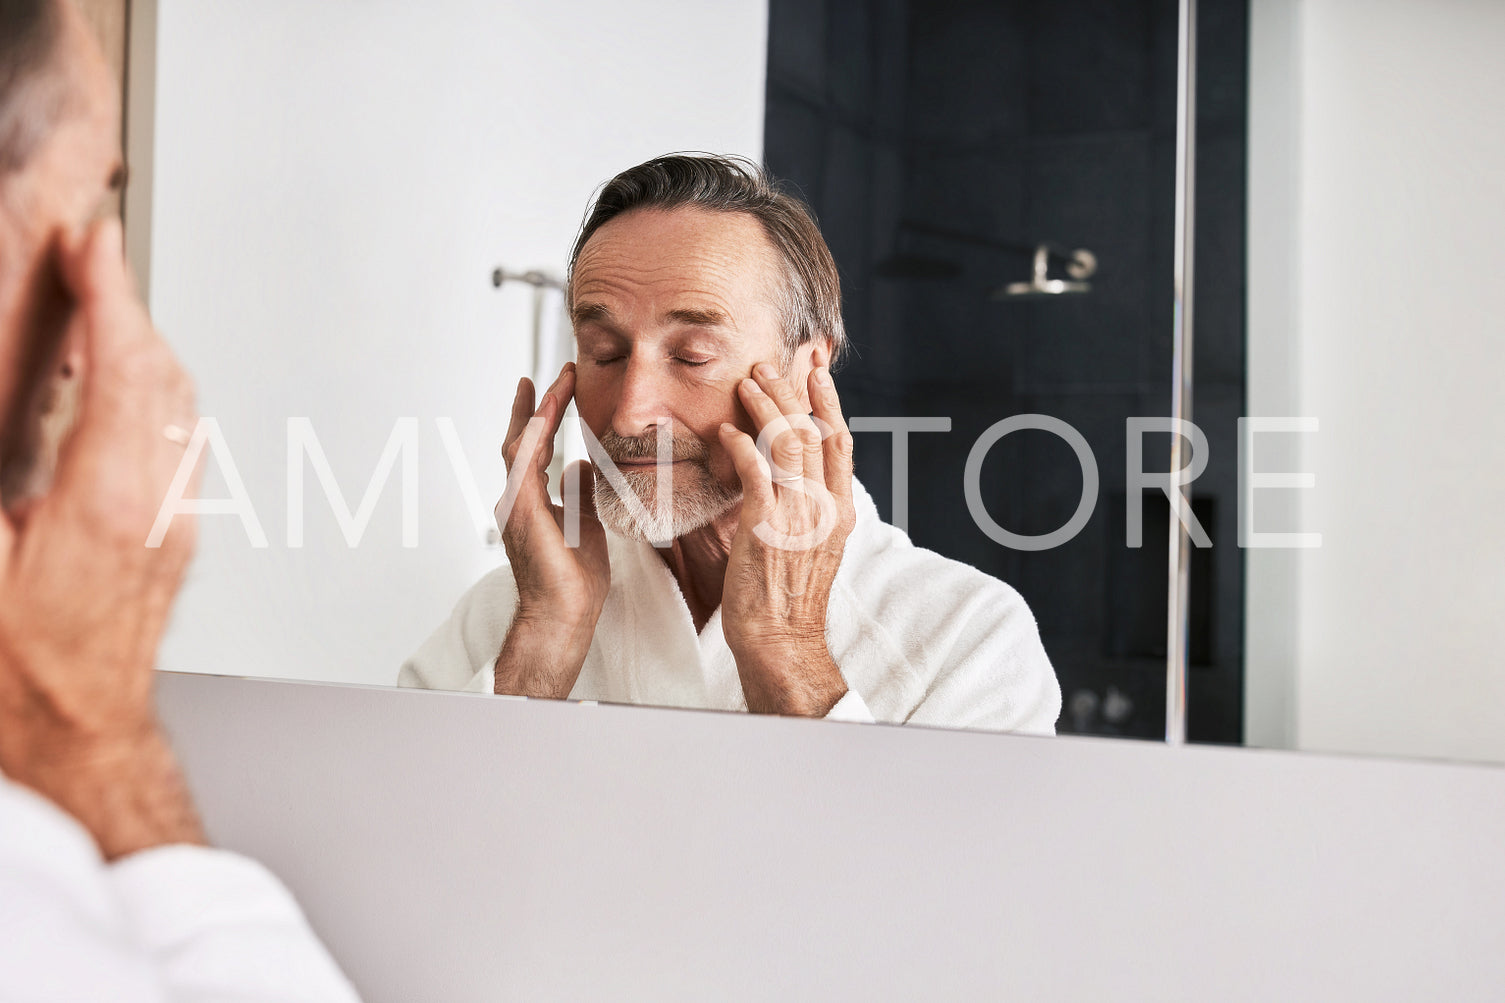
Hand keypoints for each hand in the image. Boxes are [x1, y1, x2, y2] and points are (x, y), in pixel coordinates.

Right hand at [0, 218, 204, 856]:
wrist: (77, 741)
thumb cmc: (21, 681)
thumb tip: (2, 411)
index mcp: (102, 503)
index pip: (124, 368)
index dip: (110, 293)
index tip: (94, 242)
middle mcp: (153, 504)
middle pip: (163, 375)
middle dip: (128, 303)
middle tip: (92, 253)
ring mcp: (171, 522)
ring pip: (178, 405)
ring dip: (143, 343)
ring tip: (104, 303)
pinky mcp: (172, 538)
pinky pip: (176, 439)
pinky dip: (150, 389)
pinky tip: (123, 385)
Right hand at [493, 363, 608, 697]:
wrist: (564, 614)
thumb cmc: (575, 579)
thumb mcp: (586, 522)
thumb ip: (581, 492)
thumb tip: (584, 464)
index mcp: (532, 500)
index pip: (537, 446)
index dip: (545, 414)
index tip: (558, 384)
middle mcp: (518, 497)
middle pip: (523, 437)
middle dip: (538, 403)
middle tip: (556, 372)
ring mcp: (516, 503)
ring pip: (522, 444)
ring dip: (540, 411)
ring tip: (556, 382)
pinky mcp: (522, 512)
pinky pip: (524, 464)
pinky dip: (536, 437)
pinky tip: (548, 415)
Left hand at [717, 363, 855, 715]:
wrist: (781, 638)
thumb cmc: (790, 597)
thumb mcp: (816, 546)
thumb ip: (813, 507)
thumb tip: (800, 475)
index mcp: (841, 510)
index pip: (840, 442)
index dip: (829, 401)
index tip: (816, 371)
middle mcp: (824, 507)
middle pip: (813, 432)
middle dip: (790, 392)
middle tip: (767, 366)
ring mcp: (797, 516)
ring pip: (787, 443)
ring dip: (765, 407)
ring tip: (746, 384)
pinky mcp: (765, 527)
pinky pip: (756, 473)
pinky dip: (742, 446)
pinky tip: (728, 431)